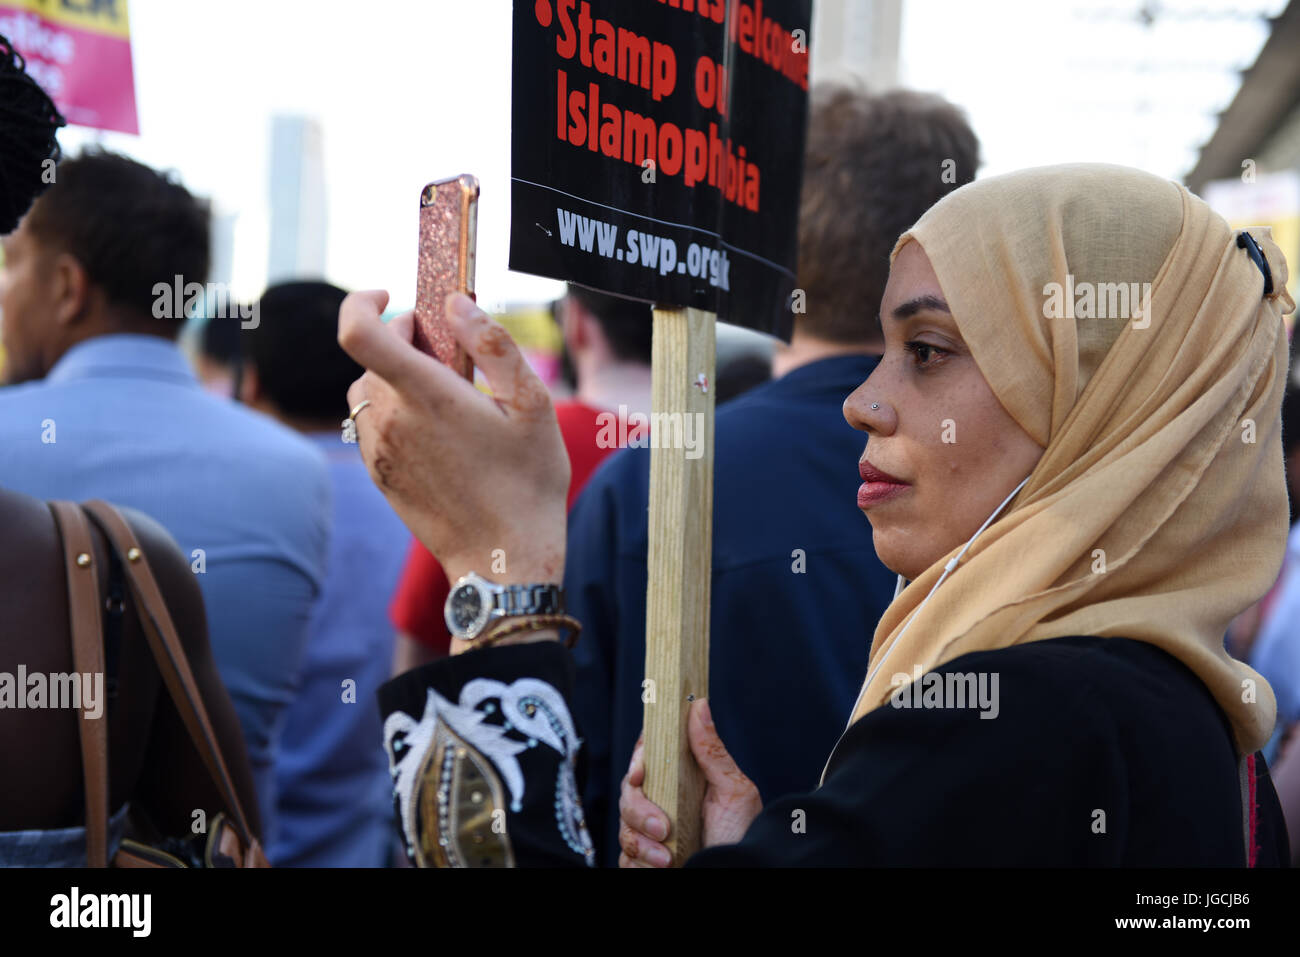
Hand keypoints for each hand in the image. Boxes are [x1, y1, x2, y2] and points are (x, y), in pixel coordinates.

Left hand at [338, 290, 569, 586]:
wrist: (504, 560)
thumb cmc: (527, 483)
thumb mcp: (532, 406)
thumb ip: (493, 345)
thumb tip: (455, 303)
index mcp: (425, 396)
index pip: (358, 331)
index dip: (363, 301)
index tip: (391, 296)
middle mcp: (390, 420)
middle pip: (370, 357)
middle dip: (405, 342)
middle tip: (455, 356)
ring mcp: (379, 451)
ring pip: (368, 391)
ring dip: (396, 378)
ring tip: (448, 395)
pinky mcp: (379, 476)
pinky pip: (373, 425)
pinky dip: (396, 411)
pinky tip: (440, 431)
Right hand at [617, 699, 762, 866]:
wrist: (738, 875)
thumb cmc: (742, 837)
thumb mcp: (734, 792)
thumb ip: (712, 751)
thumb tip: (700, 705)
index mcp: (682, 780)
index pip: (647, 757)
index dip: (638, 760)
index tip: (641, 772)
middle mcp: (664, 803)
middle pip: (629, 792)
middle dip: (640, 811)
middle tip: (663, 827)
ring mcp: (651, 833)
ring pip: (623, 826)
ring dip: (642, 844)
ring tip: (668, 858)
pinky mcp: (644, 859)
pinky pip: (624, 857)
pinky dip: (640, 864)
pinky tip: (663, 866)